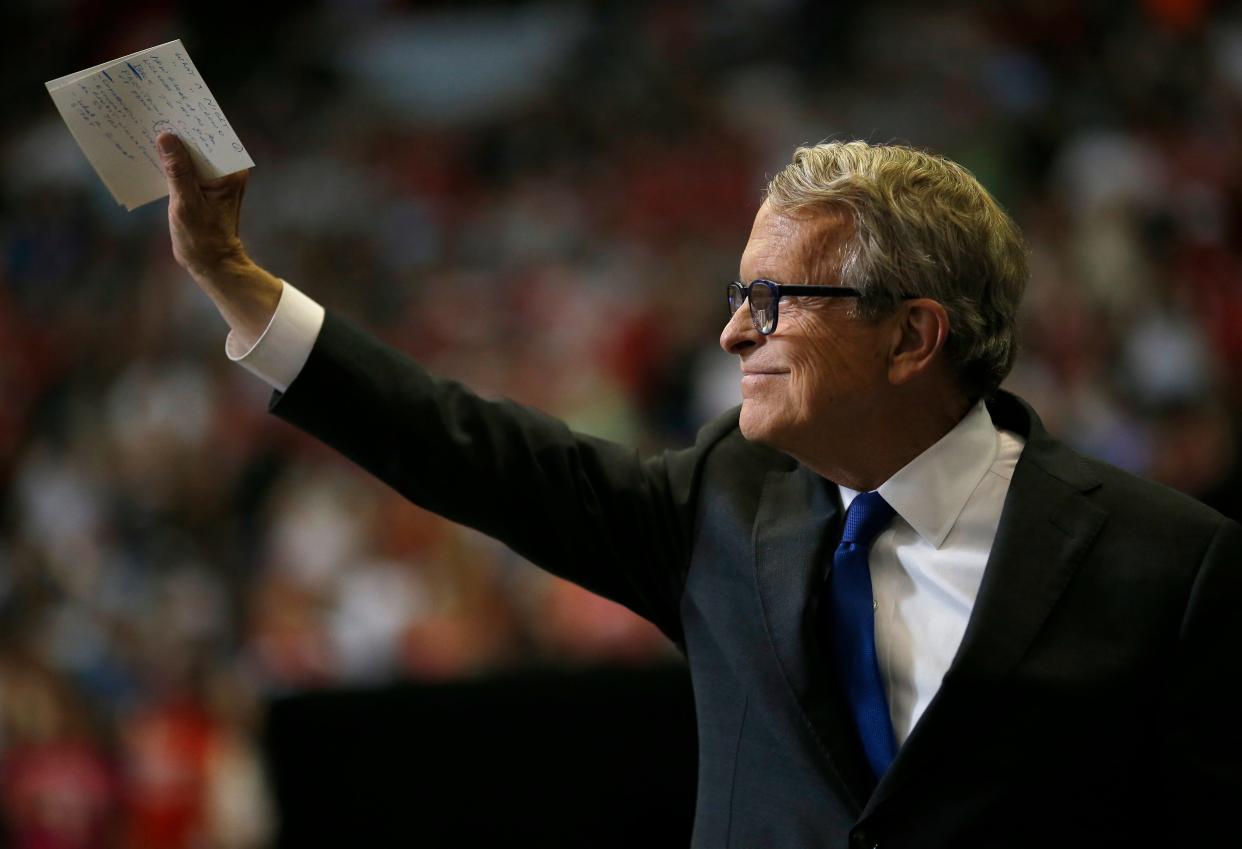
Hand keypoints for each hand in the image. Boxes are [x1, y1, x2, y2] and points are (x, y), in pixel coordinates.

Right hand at [157, 132, 280, 340]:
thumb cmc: (202, 238)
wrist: (211, 263)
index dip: (190, 122)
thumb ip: (177, 170)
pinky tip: (149, 153)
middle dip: (178, 131)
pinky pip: (184, 167)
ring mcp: (214, 179)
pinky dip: (169, 162)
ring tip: (146, 129)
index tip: (171, 108)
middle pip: (200, 142)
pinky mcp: (201, 186)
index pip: (211, 137)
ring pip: (190, 154)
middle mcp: (226, 171)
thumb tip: (167, 137)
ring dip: (171, 146)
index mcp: (230, 172)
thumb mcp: (186, 202)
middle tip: (152, 114)